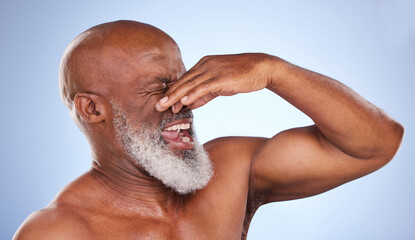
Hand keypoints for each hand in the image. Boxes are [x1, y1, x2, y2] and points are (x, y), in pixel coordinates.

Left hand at [155, 53, 273, 112]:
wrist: (262, 68)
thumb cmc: (241, 77)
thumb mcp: (219, 86)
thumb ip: (204, 95)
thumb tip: (189, 105)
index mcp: (204, 64)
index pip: (184, 79)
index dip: (173, 92)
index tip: (163, 103)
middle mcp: (206, 64)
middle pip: (184, 81)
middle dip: (169, 94)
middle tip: (157, 106)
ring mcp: (213, 70)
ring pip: (190, 84)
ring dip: (176, 96)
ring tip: (165, 106)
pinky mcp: (222, 77)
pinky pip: (204, 87)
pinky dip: (193, 94)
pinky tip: (184, 102)